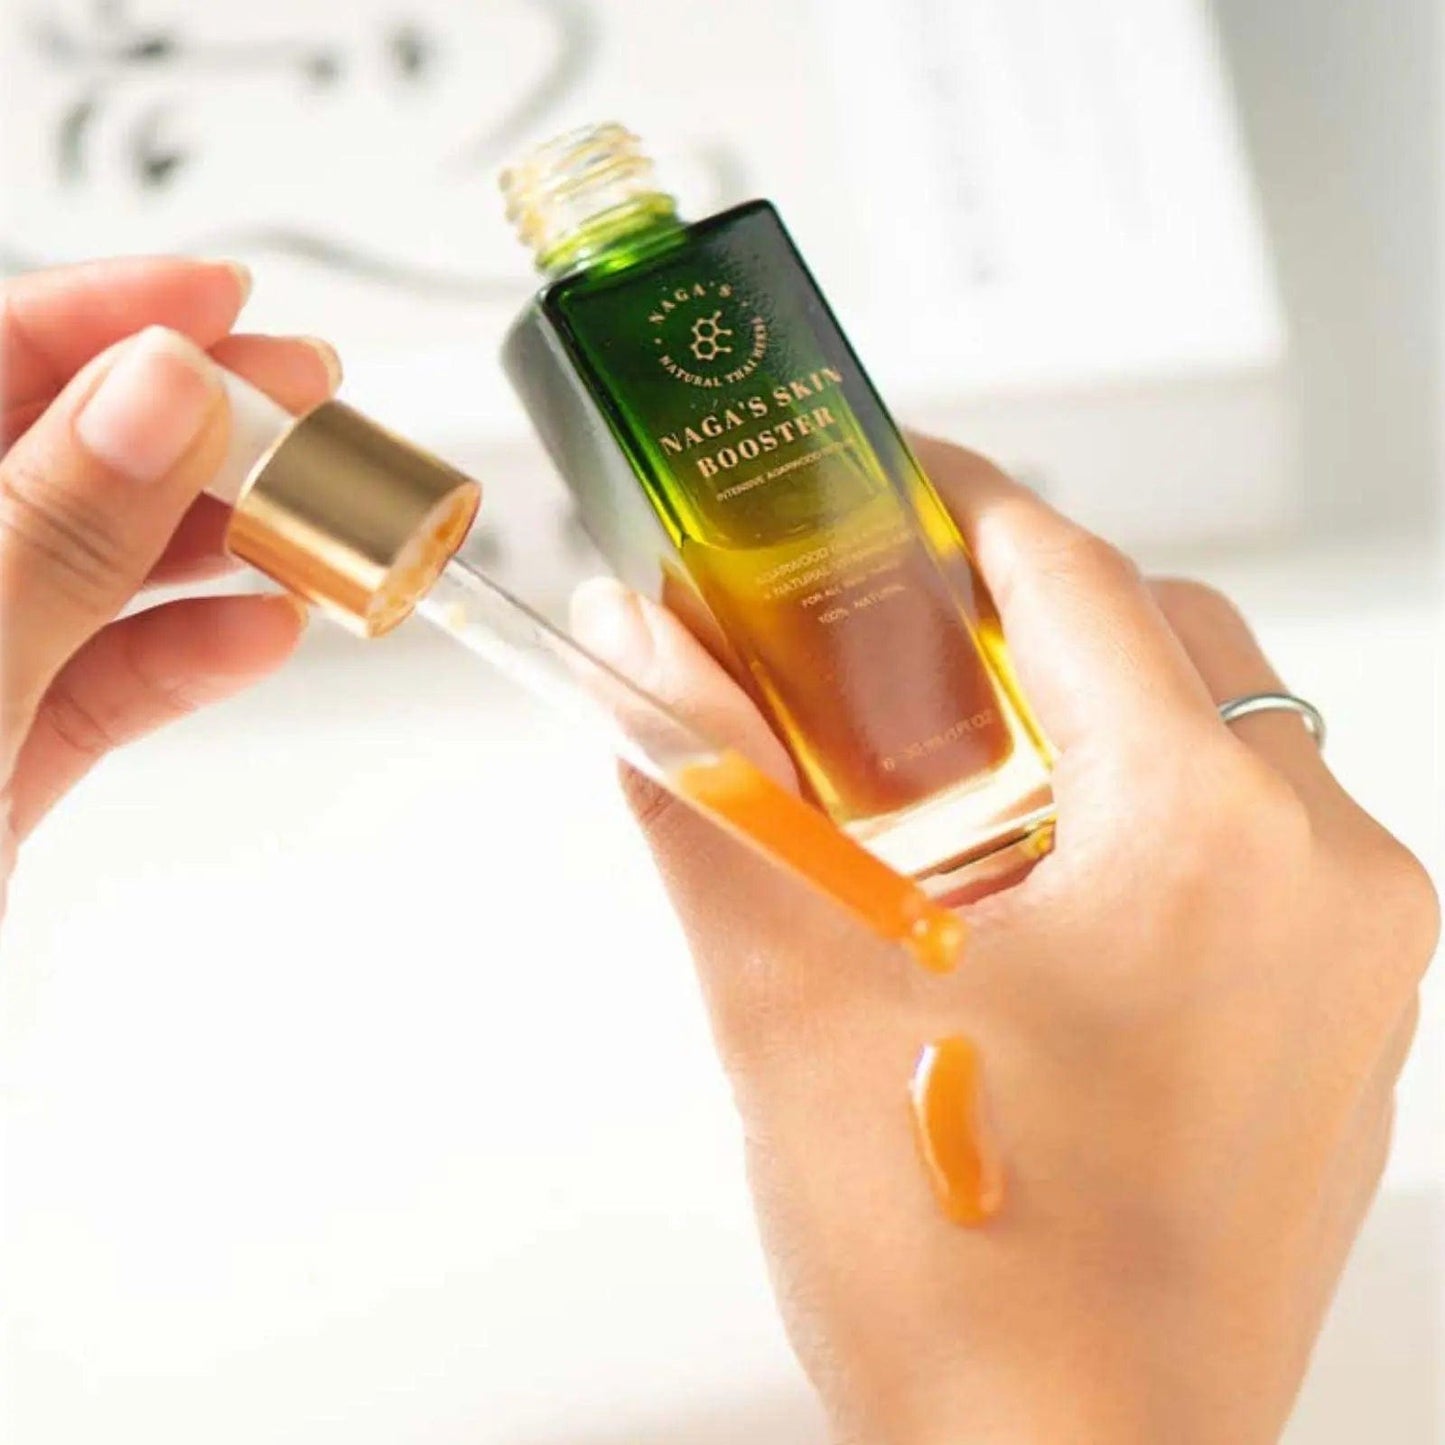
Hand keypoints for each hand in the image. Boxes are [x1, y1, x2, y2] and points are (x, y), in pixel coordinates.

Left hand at [0, 257, 338, 916]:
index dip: (94, 317)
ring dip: (212, 546)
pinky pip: (103, 681)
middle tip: (306, 407)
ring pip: (89, 569)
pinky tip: (262, 635)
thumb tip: (155, 392)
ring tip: (318, 530)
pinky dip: (189, 658)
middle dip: (185, 426)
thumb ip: (39, 534)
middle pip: (46, 457)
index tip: (219, 303)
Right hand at [570, 438, 1438, 1444]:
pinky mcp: (1340, 1021)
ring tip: (935, 765)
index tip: (879, 484)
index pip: (1073, 575)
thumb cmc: (965, 1284)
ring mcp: (1354, 952)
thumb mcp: (794, 997)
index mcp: (1207, 835)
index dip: (959, 505)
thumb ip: (704, 795)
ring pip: (1213, 736)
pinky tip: (1017, 883)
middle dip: (1012, 614)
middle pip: (1160, 638)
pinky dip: (1132, 812)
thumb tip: (636, 656)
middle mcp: (1323, 871)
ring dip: (1077, 713)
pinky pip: (1245, 842)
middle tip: (880, 637)